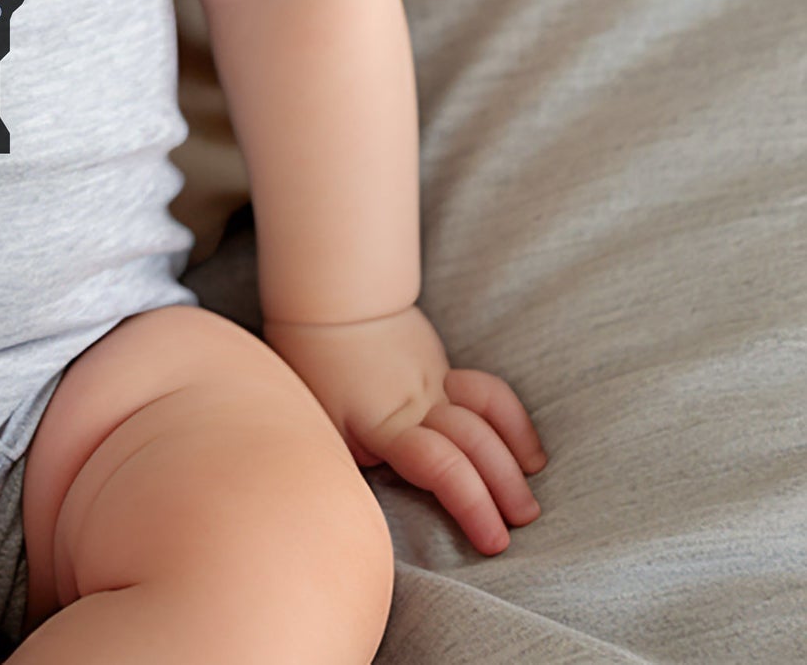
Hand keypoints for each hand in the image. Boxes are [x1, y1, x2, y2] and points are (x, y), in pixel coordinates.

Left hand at [262, 303, 547, 555]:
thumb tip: (366, 505)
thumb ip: (350, 460)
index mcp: (385, 424)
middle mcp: (418, 405)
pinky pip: (490, 395)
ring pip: (489, 420)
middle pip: (474, 446)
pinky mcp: (445, 371)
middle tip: (520, 527)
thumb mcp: (319, 420)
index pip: (440, 467)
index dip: (472, 505)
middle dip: (503, 490)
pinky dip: (514, 424)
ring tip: (529, 500)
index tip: (495, 542)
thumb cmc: (313, 362)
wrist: (332, 299)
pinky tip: (529, 454)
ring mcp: (437, 385)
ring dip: (514, 461)